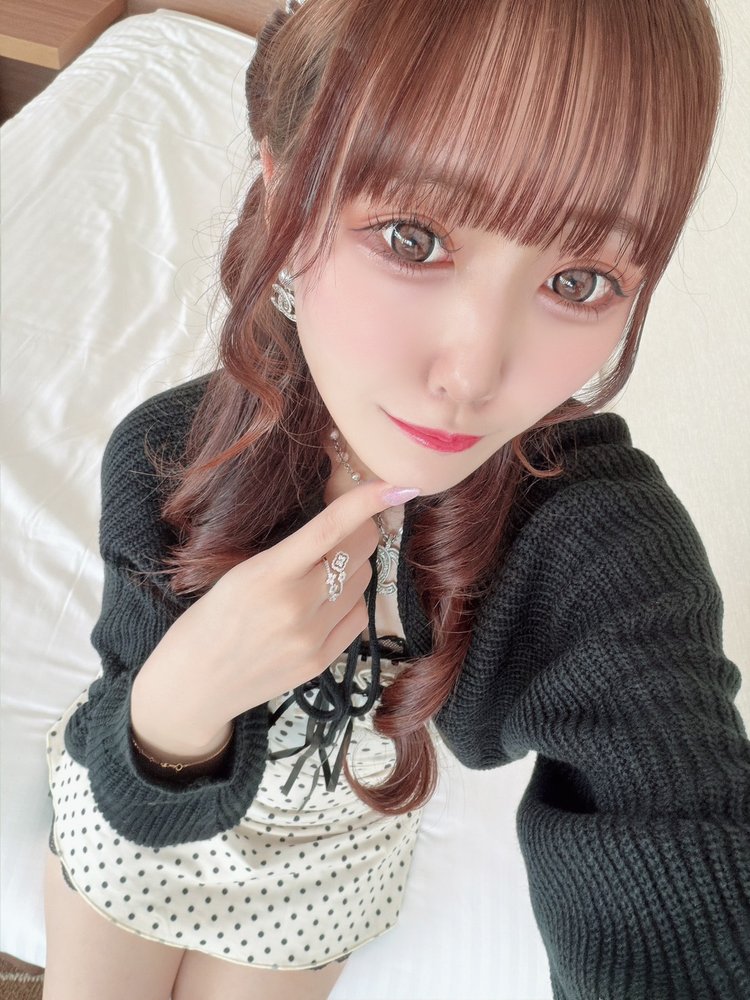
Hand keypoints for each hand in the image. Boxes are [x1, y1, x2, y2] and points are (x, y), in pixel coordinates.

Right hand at [130, 481, 417, 762]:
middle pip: (359, 551)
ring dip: (352, 569)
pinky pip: (359, 615)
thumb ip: (289, 552)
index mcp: (267, 574)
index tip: (395, 485)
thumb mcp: (238, 573)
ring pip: (363, 581)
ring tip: (318, 577)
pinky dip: (349, 603)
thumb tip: (342, 524)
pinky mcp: (322, 660)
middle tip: (339, 532)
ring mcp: (312, 637)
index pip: (329, 528)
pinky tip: (323, 606)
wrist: (193, 685)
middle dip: (357, 533)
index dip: (366, 502)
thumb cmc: (209, 619)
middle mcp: (296, 605)